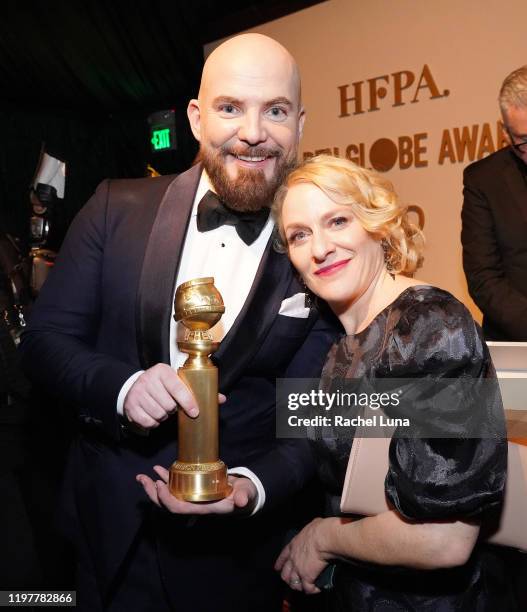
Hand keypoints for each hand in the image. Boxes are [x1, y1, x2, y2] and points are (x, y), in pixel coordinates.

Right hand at [123, 363, 224, 428]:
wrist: (135, 386)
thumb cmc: (163, 385)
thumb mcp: (178, 382)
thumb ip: (199, 390)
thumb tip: (222, 399)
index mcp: (162, 371)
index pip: (178, 388)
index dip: (188, 401)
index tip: (195, 412)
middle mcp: (148, 379)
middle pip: (169, 404)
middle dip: (173, 409)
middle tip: (172, 406)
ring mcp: (137, 393)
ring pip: (159, 414)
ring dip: (164, 416)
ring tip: (163, 409)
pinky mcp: (130, 406)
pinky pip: (148, 422)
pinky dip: (153, 422)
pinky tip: (153, 415)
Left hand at [136, 465, 256, 514]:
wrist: (244, 494)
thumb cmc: (244, 495)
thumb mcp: (246, 495)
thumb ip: (244, 497)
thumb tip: (241, 501)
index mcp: (203, 508)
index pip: (180, 508)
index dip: (167, 499)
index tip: (159, 485)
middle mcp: (194, 505)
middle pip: (168, 504)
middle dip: (154, 494)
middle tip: (143, 480)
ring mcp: (191, 497)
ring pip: (168, 496)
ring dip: (153, 487)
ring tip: (143, 477)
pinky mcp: (193, 488)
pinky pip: (175, 486)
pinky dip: (164, 478)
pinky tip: (157, 470)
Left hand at [275, 518, 333, 594]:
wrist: (323, 538)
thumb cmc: (319, 529)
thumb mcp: (312, 525)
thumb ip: (312, 529)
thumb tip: (318, 526)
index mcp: (293, 545)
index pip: (283, 556)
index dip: (280, 563)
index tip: (277, 568)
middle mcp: (293, 558)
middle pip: (285, 573)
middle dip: (288, 578)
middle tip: (292, 581)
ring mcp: (298, 569)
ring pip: (293, 583)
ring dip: (298, 586)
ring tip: (304, 587)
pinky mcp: (307, 577)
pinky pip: (308, 588)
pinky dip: (311, 590)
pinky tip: (316, 589)